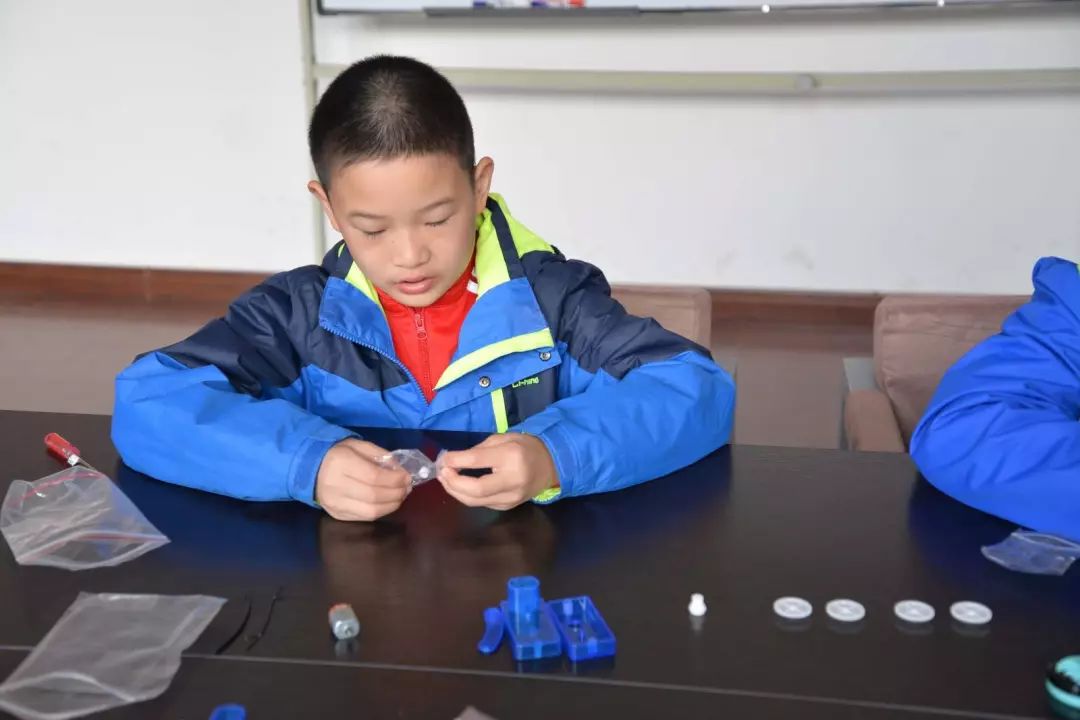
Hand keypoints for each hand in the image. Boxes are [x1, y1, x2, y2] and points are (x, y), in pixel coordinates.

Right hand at [315, 439, 410, 520]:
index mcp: (341, 463)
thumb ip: (379, 455)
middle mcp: (336, 486)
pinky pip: (365, 517)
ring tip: (400, 495)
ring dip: (392, 505)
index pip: (374, 477)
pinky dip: (381, 511)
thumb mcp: (357, 445)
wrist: (309, 469)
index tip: (407, 476)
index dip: (395, 479)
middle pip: (374, 496)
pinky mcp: (337, 515)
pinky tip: (387, 502)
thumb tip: (398, 470)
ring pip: (371, 511)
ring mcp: (335, 503)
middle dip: (396, 493)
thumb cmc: (337, 454)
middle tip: (407, 487)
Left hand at [437, 433, 557, 510]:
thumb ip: (479, 450)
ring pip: (475, 501)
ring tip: (446, 480)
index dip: (455, 461)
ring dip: (456, 491)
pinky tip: (460, 487)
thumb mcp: (503, 438)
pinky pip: (482, 504)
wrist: (550, 465)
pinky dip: (467, 496)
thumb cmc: (524, 446)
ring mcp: (511, 497)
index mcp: (511, 457)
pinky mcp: (508, 506)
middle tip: (442, 473)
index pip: (477, 461)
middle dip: (453, 482)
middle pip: (475, 489)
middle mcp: (512, 480)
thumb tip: (453, 460)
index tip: (443, 459)